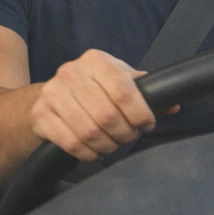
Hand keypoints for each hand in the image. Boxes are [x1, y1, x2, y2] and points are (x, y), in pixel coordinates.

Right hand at [30, 49, 168, 161]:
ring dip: (107, 146)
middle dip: (124, 133)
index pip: (124, 90)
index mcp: (95, 60)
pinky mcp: (40, 116)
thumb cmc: (94, 90)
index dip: (140, 113)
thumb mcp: (119, 82)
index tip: (146, 124)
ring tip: (111, 144)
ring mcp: (52, 94)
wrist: (50, 96)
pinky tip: (94, 151)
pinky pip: (72, 144)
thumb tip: (173, 104)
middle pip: (107, 115)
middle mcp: (70, 72)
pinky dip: (89, 154)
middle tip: (127, 137)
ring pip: (89, 132)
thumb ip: (146, 92)